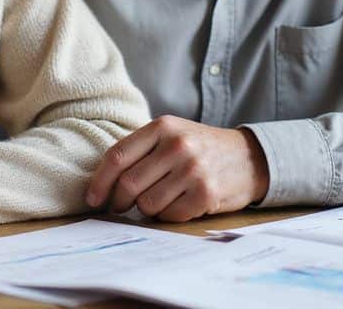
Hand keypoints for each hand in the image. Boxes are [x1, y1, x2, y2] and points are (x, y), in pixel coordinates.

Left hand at [85, 115, 270, 221]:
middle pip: (128, 184)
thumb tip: (102, 182)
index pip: (118, 156)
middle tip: (121, 206)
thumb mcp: (172, 134)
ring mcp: (193, 170)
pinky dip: (167, 216)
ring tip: (159, 199)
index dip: (100, 181)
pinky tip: (178, 204)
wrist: (248, 157)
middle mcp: (178, 145)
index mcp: (163, 127)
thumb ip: (141, 149)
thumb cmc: (200, 148)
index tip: (93, 198)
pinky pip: (169, 216)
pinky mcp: (206, 193)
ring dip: (146, 209)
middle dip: (119, 201)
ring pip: (147, 204)